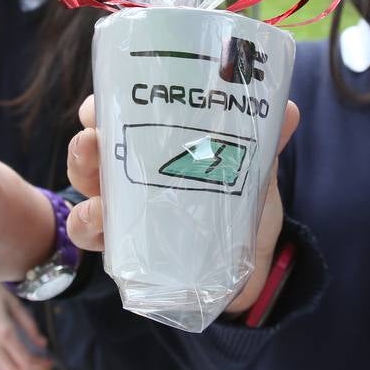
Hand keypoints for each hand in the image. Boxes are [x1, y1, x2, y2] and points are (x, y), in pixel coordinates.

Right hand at [0, 284, 53, 369]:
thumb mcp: (15, 304)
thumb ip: (30, 326)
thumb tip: (43, 344)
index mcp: (4, 331)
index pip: (26, 360)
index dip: (39, 364)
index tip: (48, 362)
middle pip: (12, 369)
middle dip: (29, 368)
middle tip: (37, 360)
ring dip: (10, 368)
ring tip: (18, 358)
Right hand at [65, 94, 300, 313]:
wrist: (245, 268)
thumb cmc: (236, 205)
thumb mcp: (253, 170)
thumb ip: (265, 141)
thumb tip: (288, 110)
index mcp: (150, 144)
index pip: (114, 115)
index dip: (100, 106)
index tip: (100, 101)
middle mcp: (125, 172)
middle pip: (89, 148)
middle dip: (85, 140)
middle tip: (93, 135)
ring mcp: (118, 209)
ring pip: (82, 190)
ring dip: (82, 181)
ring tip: (96, 182)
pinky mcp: (121, 246)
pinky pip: (89, 234)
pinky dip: (88, 224)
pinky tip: (100, 219)